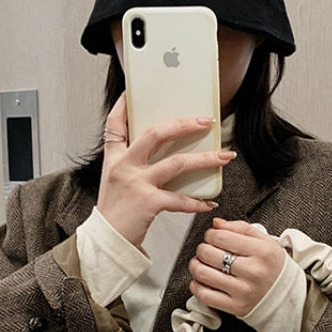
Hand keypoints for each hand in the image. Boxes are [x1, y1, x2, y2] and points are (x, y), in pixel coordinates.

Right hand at [97, 93, 235, 246]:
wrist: (106, 240)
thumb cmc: (115, 212)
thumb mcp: (116, 180)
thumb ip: (134, 163)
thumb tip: (165, 153)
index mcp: (114, 158)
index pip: (115, 122)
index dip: (124, 104)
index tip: (133, 91)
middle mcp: (124, 165)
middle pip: (156, 133)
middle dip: (184, 124)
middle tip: (204, 121)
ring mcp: (136, 182)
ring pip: (177, 163)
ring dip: (205, 159)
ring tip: (224, 156)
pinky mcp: (149, 202)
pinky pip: (180, 199)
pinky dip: (198, 202)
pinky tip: (210, 202)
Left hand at [189, 218, 286, 316]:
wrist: (285, 296)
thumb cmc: (272, 267)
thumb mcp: (266, 242)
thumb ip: (241, 228)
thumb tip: (217, 223)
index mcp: (262, 252)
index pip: (221, 237)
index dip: (211, 234)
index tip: (212, 237)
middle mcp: (253, 272)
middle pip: (209, 254)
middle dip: (202, 249)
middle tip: (206, 250)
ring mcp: (244, 291)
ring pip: (203, 274)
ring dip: (196, 266)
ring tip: (201, 263)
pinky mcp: (236, 307)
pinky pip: (205, 295)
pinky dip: (196, 286)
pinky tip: (202, 280)